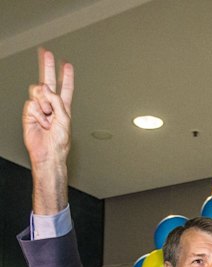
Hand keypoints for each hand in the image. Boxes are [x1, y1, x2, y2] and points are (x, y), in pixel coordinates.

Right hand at [23, 49, 73, 212]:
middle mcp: (51, 106)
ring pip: (38, 92)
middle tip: (46, 53)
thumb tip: (46, 89)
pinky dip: (38, 114)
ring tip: (48, 118)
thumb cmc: (60, 143)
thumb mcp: (65, 120)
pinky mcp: (30, 113)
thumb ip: (57, 102)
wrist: (48, 154)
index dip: (66, 76)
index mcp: (63, 107)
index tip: (67, 64)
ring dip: (44, 104)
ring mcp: (40, 108)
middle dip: (47, 67)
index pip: (65, 88)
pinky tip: (42, 123)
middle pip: (49, 82)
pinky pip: (32, 104)